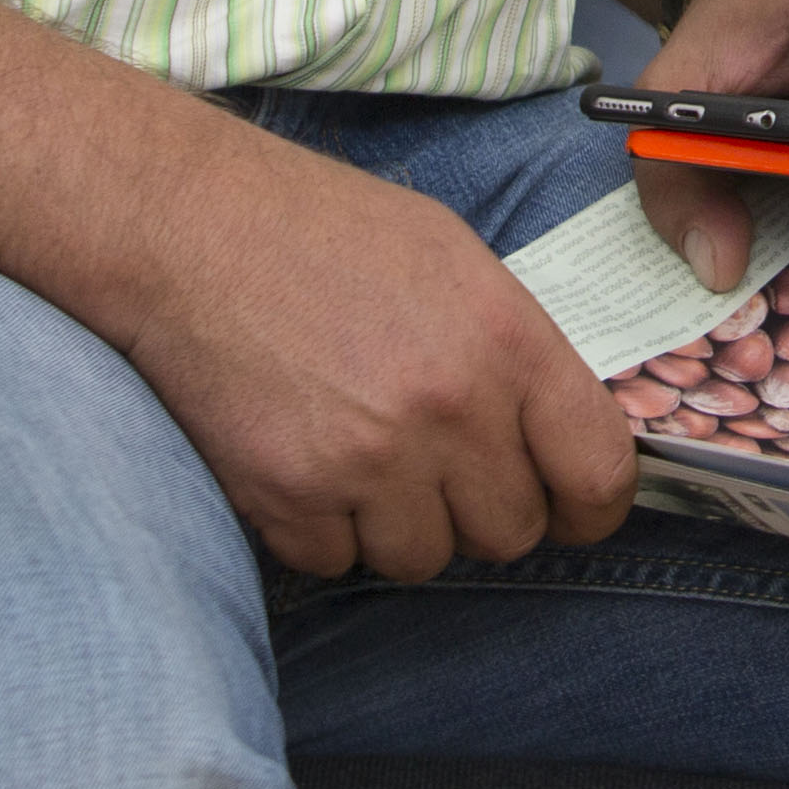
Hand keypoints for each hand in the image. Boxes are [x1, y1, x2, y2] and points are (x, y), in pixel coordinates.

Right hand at [110, 124, 635, 580]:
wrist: (192, 227)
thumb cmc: (325, 231)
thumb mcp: (455, 261)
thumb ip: (515, 352)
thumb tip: (556, 435)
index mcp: (506, 340)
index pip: (597, 471)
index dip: (593, 507)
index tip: (573, 511)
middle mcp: (449, 408)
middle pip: (511, 532)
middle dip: (481, 508)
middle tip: (440, 464)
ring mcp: (368, 459)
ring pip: (423, 559)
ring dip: (400, 525)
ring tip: (364, 454)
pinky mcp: (290, 495)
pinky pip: (336, 562)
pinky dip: (323, 530)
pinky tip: (306, 461)